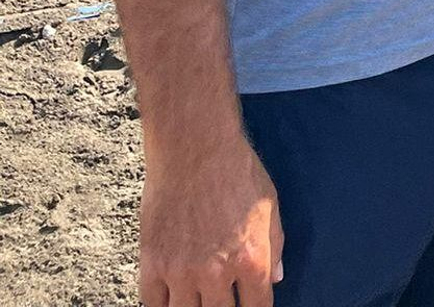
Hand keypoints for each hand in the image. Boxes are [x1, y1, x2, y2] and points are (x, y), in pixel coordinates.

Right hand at [139, 134, 284, 306]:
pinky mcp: (152, 263)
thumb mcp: (269, 205)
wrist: (194, 148)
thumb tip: (276, 278)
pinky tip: (173, 296)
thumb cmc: (237, 170)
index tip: (252, 306)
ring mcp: (181, 271)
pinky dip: (164, 304)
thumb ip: (275, 246)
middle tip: (224, 299)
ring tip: (201, 298)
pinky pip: (153, 304)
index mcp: (251, 259)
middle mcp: (216, 272)